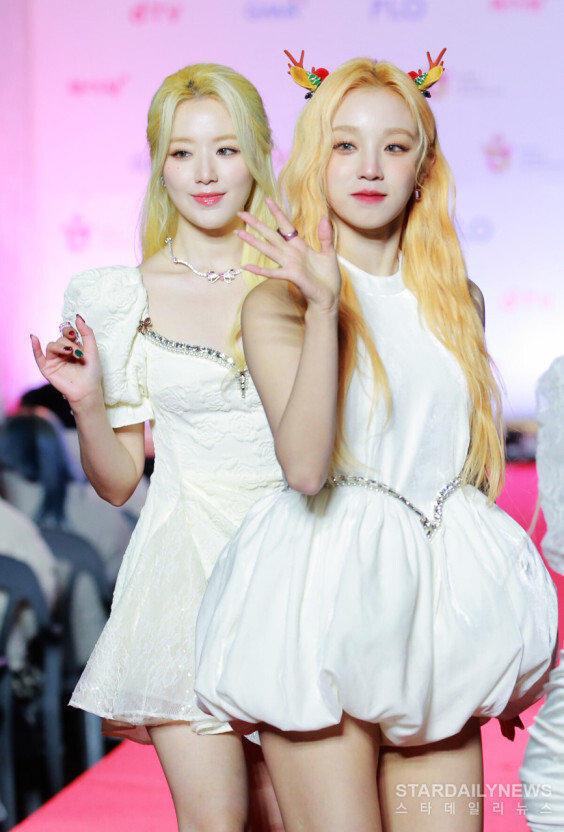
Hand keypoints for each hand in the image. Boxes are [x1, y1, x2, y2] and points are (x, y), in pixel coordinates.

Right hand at [30, 314, 102, 406]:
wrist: (88, 390)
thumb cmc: (92, 372)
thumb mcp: (92, 350)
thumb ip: (87, 333)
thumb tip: (78, 317)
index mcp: (73, 347)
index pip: (67, 333)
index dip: (70, 331)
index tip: (75, 334)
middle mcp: (63, 352)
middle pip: (60, 339)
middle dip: (69, 344)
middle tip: (78, 353)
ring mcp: (54, 360)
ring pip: (51, 345)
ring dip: (60, 347)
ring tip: (69, 353)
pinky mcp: (47, 368)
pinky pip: (38, 356)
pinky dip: (35, 347)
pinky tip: (34, 338)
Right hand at [237, 198, 340, 313]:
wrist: (329, 298)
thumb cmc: (328, 278)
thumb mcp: (329, 253)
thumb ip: (325, 236)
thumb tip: (325, 217)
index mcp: (299, 246)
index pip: (286, 226)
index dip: (277, 212)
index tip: (268, 199)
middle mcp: (291, 254)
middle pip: (271, 235)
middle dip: (256, 224)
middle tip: (241, 213)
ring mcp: (289, 264)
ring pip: (268, 250)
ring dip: (253, 241)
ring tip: (239, 233)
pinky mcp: (291, 276)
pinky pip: (273, 272)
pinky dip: (260, 270)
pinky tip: (246, 266)